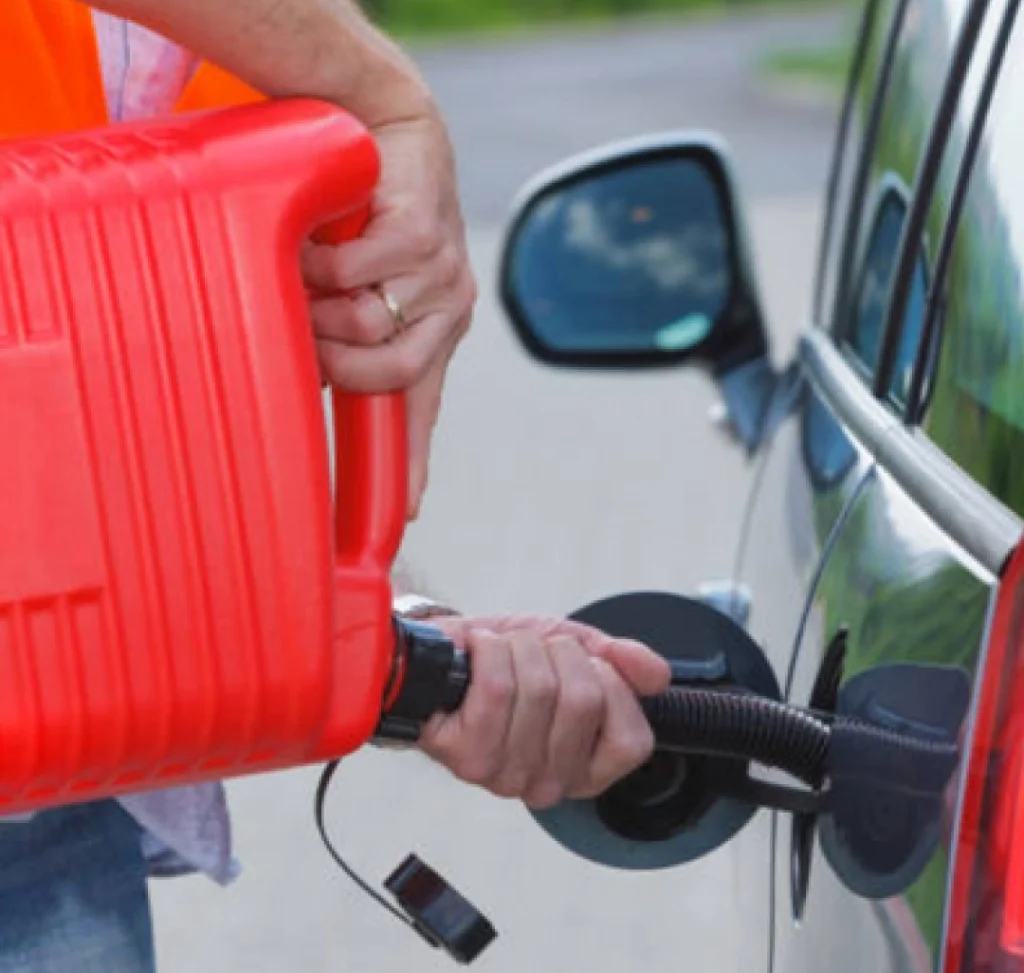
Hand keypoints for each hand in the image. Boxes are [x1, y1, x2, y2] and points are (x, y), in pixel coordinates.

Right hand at [302, 110, 475, 518]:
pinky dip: (322, 265)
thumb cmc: (366, 213)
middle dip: (334, 361)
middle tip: (308, 328)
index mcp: (432, 333)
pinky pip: (354, 278)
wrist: (384, 125)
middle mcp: (447, 311)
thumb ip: (347, 334)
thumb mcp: (358, 284)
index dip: (415, 465)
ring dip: (322, 305)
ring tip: (315, 273)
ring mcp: (441, 274)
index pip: (424, 410)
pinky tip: (323, 240)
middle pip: (386, 376)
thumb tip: (312, 381)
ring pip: (366, 328)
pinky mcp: (423, 233)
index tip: (411, 514)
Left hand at [418, 616, 670, 808]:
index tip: (584, 664)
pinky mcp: (463, 755)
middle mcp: (547, 784)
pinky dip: (488, 648)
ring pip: (538, 687)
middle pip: (583, 699)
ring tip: (501, 653)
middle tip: (534, 652)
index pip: (631, 739)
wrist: (441, 654)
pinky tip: (476, 654)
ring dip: (519, 647)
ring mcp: (503, 774)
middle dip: (559, 652)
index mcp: (584, 769)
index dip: (613, 683)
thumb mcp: (574, 652)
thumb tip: (657, 675)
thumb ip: (622, 663)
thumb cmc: (508, 661)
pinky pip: (497, 685)